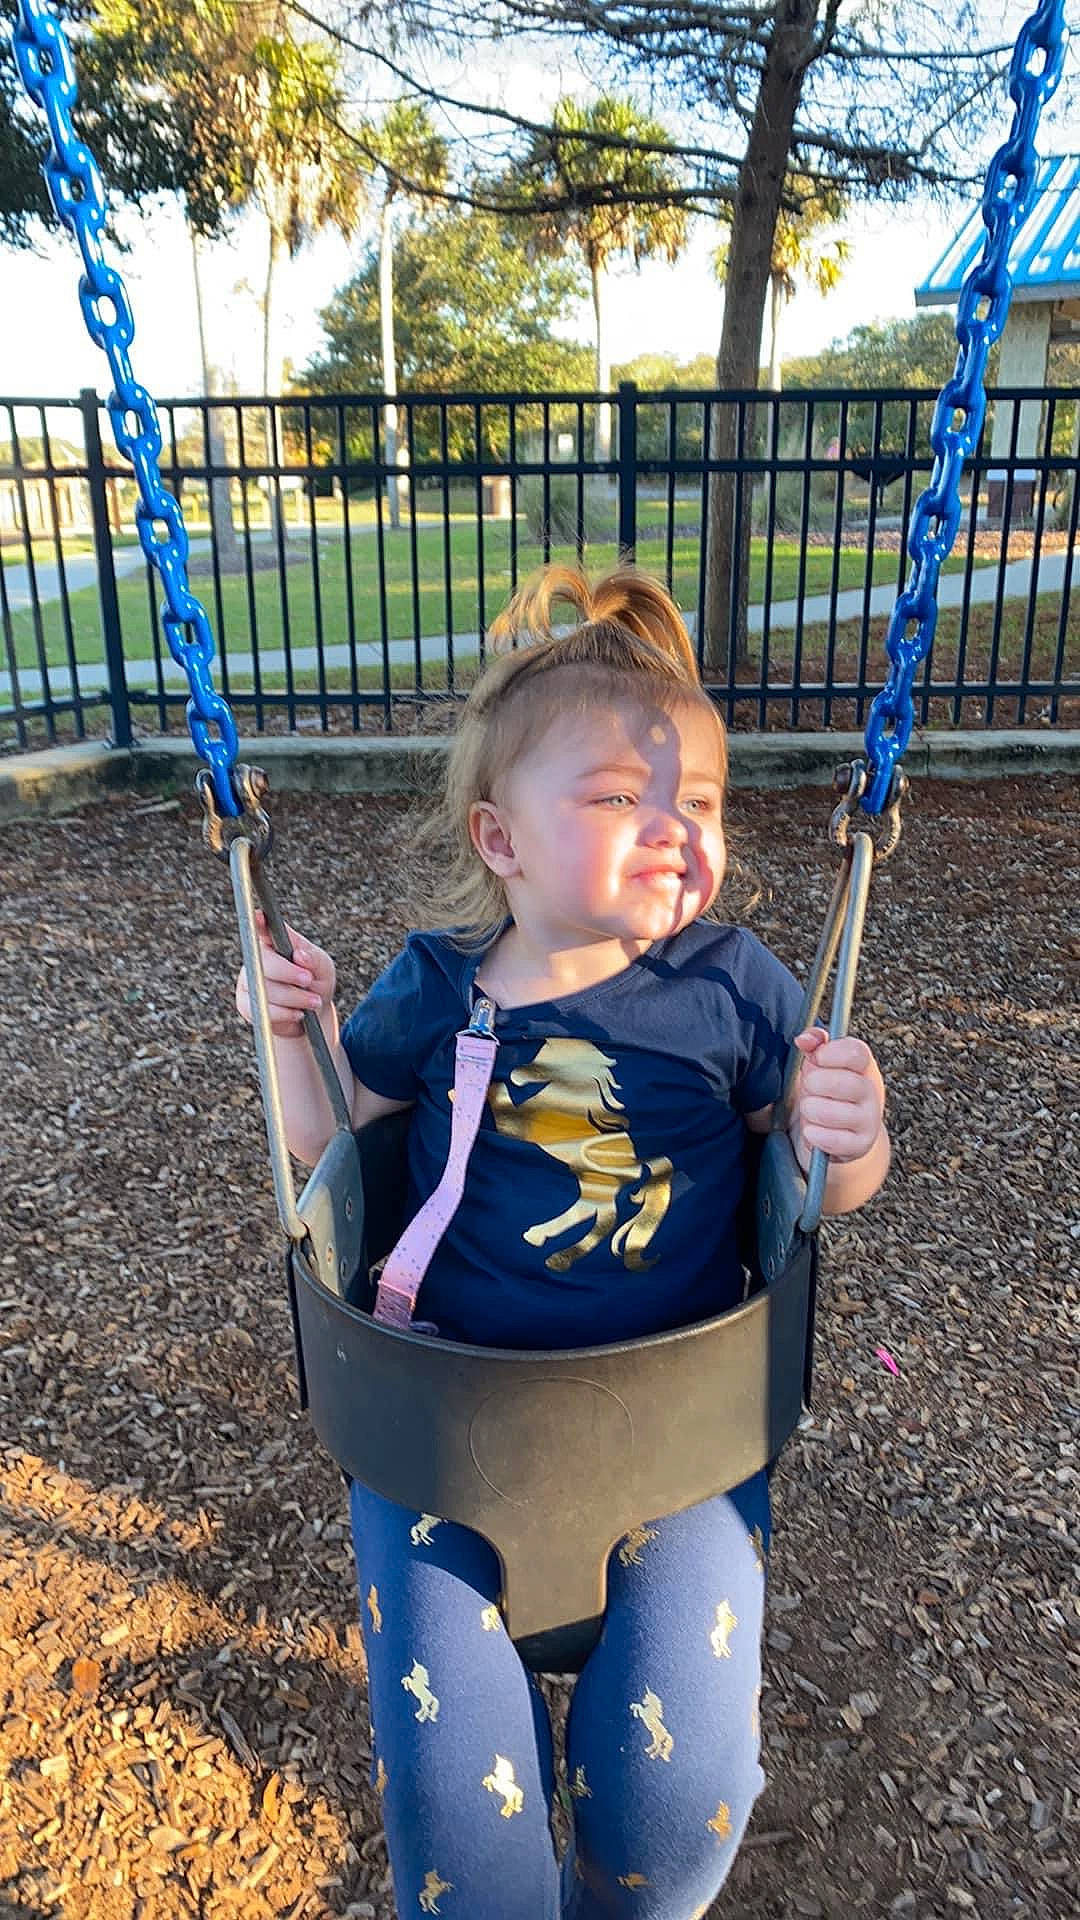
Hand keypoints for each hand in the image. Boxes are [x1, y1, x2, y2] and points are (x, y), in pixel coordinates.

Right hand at [235, 912, 335, 1038]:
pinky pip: (264, 1010)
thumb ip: (313, 959)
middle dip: (288, 972)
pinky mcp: (246, 1004)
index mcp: (273, 942)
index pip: (262, 929)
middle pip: (263, 961)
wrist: (311, 1016)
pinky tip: (297, 1012)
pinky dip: (286, 1013)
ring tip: (313, 1001)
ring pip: (266, 989)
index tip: (260, 916)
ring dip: (294, 997)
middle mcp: (256, 958)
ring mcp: (248, 981)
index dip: (258, 923)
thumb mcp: (323, 967)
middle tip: (308, 980)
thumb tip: (300, 956)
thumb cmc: (316, 983)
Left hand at [790, 1028, 884, 1165]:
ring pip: (832, 1112)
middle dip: (814, 1084)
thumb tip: (804, 1039)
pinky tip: (812, 1131)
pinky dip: (814, 1135)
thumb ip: (815, 1045)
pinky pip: (832, 1139)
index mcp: (863, 1067)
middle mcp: (872, 1092)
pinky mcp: (860, 1145)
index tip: (816, 1058)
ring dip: (811, 1110)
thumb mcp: (820, 1066)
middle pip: (844, 1082)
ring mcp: (869, 1120)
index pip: (856, 1052)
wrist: (840, 1137)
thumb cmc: (827, 1095)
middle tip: (809, 1087)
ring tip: (809, 1109)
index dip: (831, 1053)